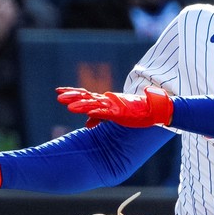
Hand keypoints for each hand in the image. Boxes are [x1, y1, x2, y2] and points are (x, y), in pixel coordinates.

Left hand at [55, 86, 173, 127]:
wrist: (155, 109)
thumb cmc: (136, 112)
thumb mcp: (114, 116)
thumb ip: (99, 118)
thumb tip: (86, 123)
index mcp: (106, 101)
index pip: (85, 95)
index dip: (72, 92)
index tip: (59, 91)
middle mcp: (108, 101)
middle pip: (86, 97)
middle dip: (72, 96)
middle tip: (58, 95)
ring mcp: (113, 106)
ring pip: (93, 104)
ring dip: (80, 104)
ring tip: (67, 105)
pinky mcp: (120, 113)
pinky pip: (106, 112)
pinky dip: (96, 112)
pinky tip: (87, 113)